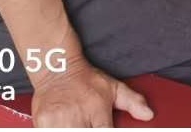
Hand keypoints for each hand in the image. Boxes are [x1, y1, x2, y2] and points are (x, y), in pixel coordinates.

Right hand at [29, 64, 150, 126]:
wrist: (55, 66)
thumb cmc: (85, 80)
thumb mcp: (113, 87)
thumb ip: (132, 101)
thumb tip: (148, 114)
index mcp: (97, 111)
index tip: (102, 128)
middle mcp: (76, 117)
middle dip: (87, 131)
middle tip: (88, 126)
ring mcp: (57, 121)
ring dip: (74, 131)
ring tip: (77, 125)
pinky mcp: (42, 122)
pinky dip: (58, 130)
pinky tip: (65, 126)